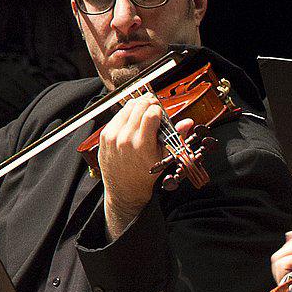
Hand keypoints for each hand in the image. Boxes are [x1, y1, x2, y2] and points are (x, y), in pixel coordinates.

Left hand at [99, 96, 194, 238]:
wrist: (124, 189)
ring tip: (144, 112)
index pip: (151, 113)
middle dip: (149, 103)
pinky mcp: (104, 136)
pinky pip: (117, 116)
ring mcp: (112, 136)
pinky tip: (132, 121)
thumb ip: (175, 137)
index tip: (161, 113)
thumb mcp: (164, 158)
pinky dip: (126, 115)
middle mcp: (125, 139)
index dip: (159, 109)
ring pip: (126, 107)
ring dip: (137, 106)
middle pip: (138, 106)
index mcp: (143, 145)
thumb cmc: (144, 175)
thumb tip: (187, 123)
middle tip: (154, 107)